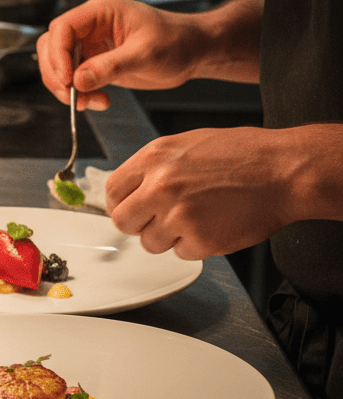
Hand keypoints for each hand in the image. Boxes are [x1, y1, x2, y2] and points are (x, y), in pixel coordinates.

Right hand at [37, 0, 216, 110]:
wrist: (192, 52)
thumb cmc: (177, 41)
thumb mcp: (145, 54)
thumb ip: (110, 67)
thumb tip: (78, 81)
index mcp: (101, 12)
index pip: (62, 28)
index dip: (58, 55)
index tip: (66, 79)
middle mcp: (91, 27)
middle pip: (52, 47)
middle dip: (56, 74)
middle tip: (72, 96)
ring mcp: (91, 45)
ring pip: (57, 65)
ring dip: (65, 88)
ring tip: (88, 102)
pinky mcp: (94, 63)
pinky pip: (72, 79)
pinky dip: (78, 94)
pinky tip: (97, 101)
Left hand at [105, 126, 297, 259]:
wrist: (285, 170)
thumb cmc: (244, 155)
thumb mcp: (187, 145)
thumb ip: (154, 167)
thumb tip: (130, 189)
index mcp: (155, 158)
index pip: (112, 191)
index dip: (119, 204)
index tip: (129, 209)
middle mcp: (161, 186)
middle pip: (123, 222)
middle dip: (138, 224)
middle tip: (160, 219)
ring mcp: (179, 215)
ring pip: (151, 243)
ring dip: (169, 236)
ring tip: (197, 216)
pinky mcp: (200, 240)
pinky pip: (181, 253)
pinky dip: (195, 245)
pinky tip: (214, 224)